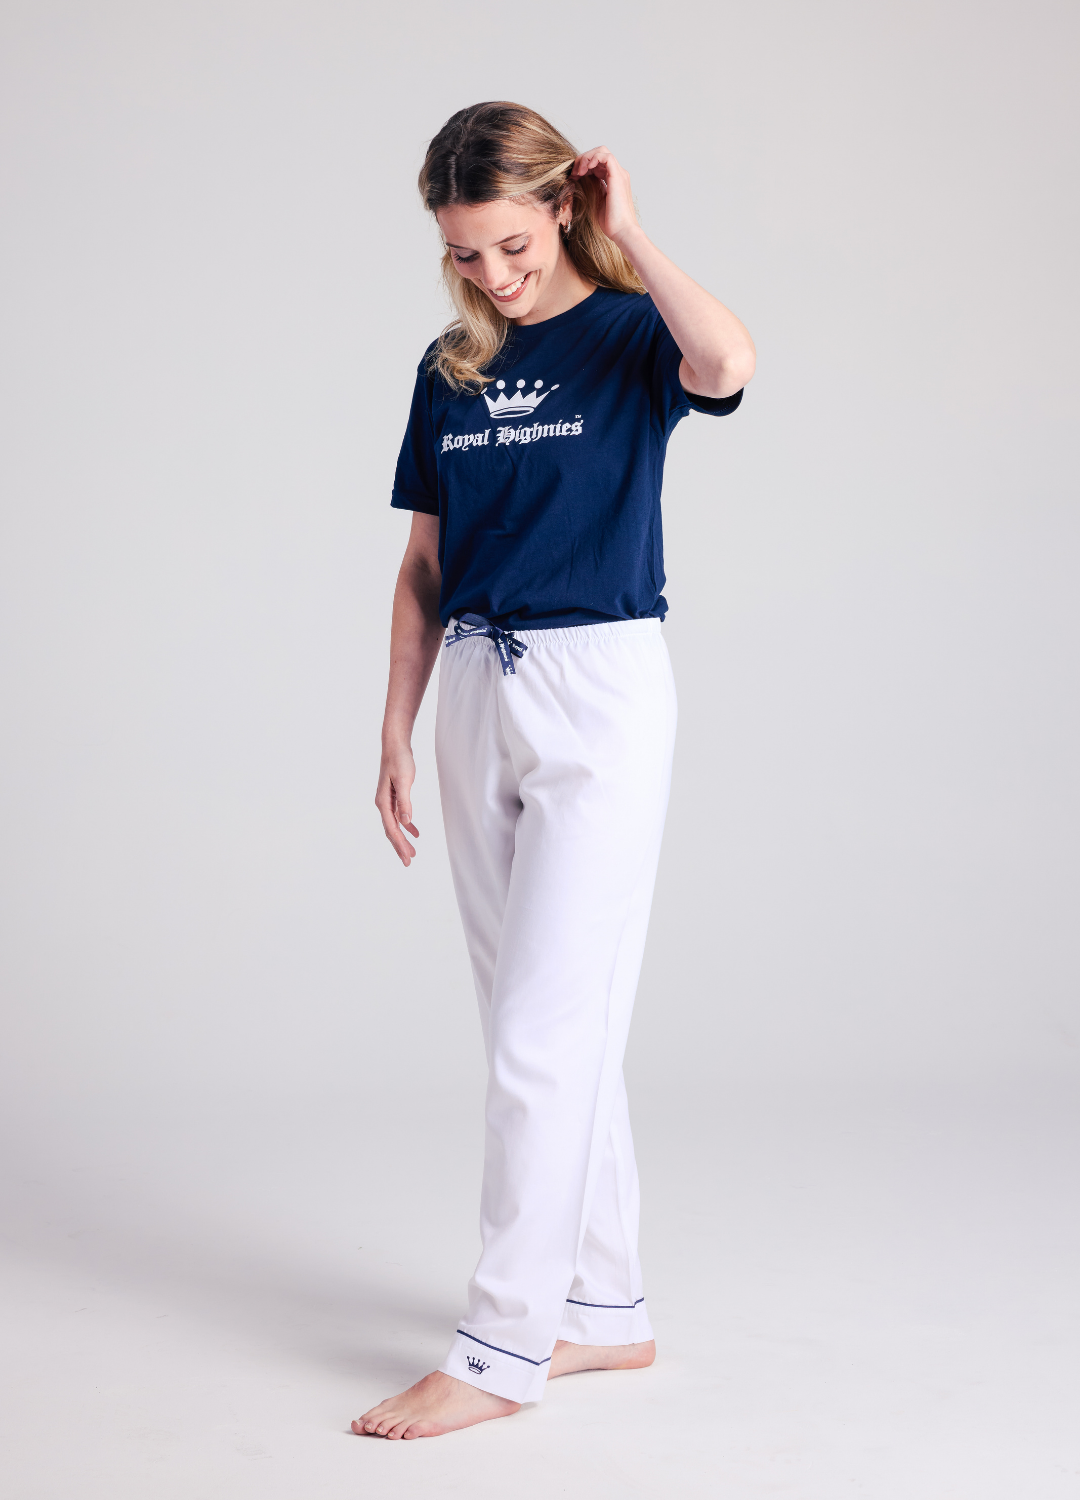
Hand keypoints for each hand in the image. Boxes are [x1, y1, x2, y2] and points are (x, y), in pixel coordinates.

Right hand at [375, 744, 418, 866]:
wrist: (395, 745)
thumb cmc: (399, 760)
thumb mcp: (404, 780)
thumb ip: (405, 802)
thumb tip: (406, 822)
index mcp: (383, 801)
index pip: (392, 828)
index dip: (399, 844)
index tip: (407, 857)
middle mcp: (382, 803)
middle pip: (391, 830)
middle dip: (399, 847)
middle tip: (408, 862)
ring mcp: (387, 801)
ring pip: (394, 825)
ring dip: (403, 839)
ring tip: (412, 852)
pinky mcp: (393, 797)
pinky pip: (398, 816)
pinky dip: (407, 826)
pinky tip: (415, 833)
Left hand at [572, 146, 638, 245]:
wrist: (621, 231)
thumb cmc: (610, 222)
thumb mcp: (597, 201)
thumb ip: (593, 188)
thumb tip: (581, 180)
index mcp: (613, 180)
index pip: (598, 163)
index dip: (584, 166)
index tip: (573, 177)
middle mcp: (617, 174)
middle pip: (599, 153)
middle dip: (583, 159)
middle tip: (573, 173)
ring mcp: (619, 174)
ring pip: (601, 152)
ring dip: (586, 158)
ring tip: (578, 172)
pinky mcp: (618, 176)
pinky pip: (605, 157)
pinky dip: (593, 159)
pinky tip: (585, 170)